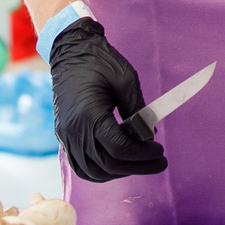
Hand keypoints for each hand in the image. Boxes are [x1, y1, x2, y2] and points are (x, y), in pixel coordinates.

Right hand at [48, 18, 167, 183]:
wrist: (70, 51)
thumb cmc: (100, 61)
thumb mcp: (126, 79)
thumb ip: (138, 110)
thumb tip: (149, 137)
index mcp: (90, 115)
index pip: (119, 149)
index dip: (143, 155)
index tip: (160, 151)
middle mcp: (74, 131)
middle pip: (108, 165)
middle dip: (138, 167)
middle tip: (160, 162)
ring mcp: (65, 136)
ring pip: (93, 172)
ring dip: (119, 172)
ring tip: (140, 163)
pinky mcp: (63, 136)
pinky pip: (80, 166)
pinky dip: (100, 171)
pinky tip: (118, 163)